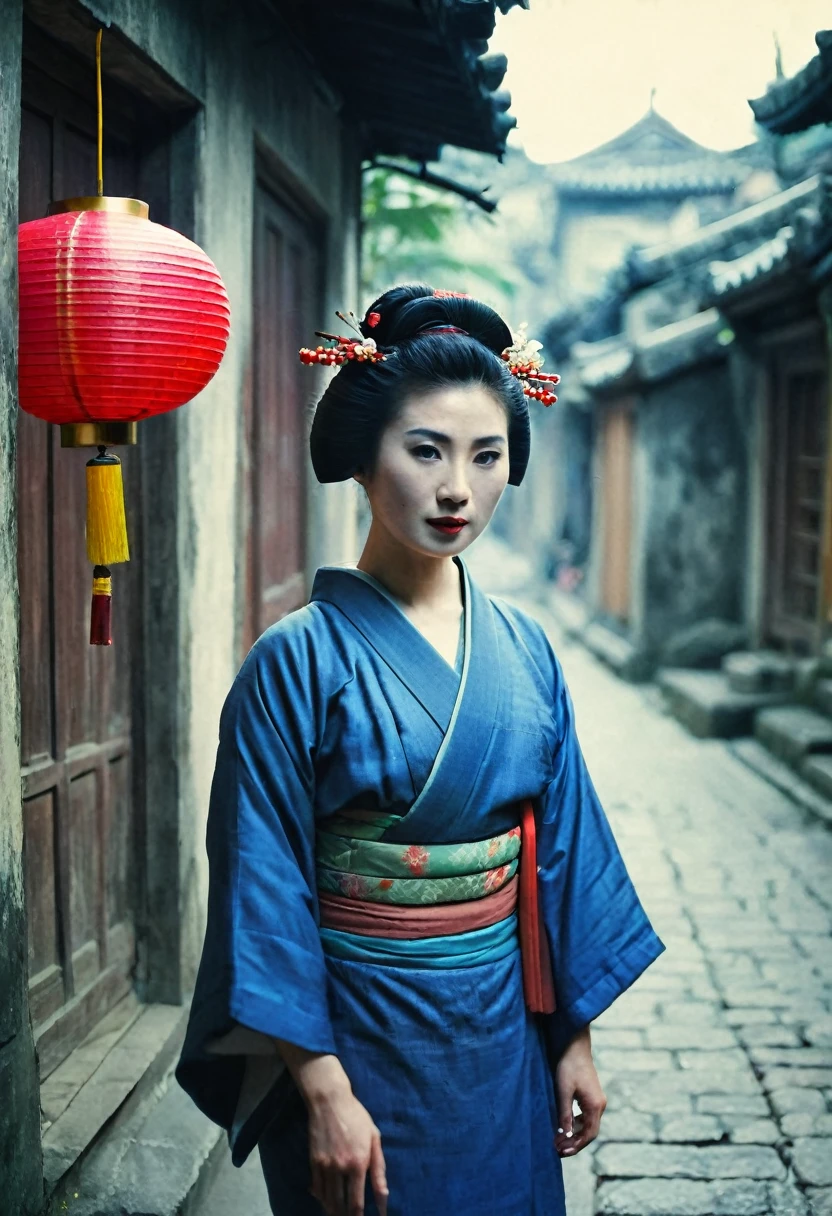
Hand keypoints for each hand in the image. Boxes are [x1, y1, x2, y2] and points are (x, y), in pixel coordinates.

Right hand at [307, 1080, 387, 1215]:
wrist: (329, 1101)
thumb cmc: (357, 1117)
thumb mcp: (374, 1138)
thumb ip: (379, 1169)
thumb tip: (383, 1196)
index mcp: (359, 1163)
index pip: (356, 1202)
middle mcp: (340, 1168)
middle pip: (340, 1205)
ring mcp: (325, 1166)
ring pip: (327, 1199)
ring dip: (333, 1210)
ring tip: (338, 1213)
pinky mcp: (314, 1161)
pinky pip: (317, 1188)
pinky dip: (321, 1198)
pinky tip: (326, 1200)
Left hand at [554, 1025, 605, 1156]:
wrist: (575, 1046)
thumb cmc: (569, 1066)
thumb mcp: (564, 1091)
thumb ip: (565, 1114)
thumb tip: (565, 1136)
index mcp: (595, 1105)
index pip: (589, 1135)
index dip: (576, 1146)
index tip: (562, 1152)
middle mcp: (599, 1105)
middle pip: (589, 1132)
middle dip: (575, 1142)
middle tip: (558, 1150)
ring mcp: (596, 1100)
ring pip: (587, 1125)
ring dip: (574, 1134)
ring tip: (559, 1141)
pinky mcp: (591, 1096)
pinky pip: (585, 1116)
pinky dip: (575, 1124)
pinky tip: (564, 1127)